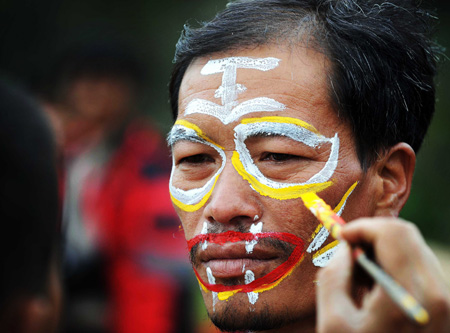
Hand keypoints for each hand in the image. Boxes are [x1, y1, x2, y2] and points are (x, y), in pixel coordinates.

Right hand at [316, 217, 449, 332]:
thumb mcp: (333, 323)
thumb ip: (335, 275)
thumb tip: (346, 248)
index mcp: (410, 297)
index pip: (393, 233)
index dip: (363, 227)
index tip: (341, 237)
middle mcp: (437, 294)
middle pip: (405, 236)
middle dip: (372, 236)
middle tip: (348, 254)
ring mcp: (445, 301)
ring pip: (413, 249)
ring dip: (382, 252)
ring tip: (359, 277)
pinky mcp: (444, 306)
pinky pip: (418, 268)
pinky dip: (393, 267)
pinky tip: (375, 289)